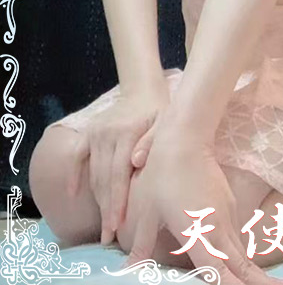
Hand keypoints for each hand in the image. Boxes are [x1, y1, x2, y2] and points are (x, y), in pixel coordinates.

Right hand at [67, 82, 169, 245]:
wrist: (142, 89)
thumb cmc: (159, 110)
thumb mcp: (165, 121)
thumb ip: (152, 141)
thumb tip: (136, 162)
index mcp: (126, 133)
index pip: (119, 175)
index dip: (117, 202)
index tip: (117, 226)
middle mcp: (106, 133)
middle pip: (105, 178)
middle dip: (107, 209)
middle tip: (109, 236)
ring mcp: (95, 133)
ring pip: (93, 172)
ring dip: (97, 200)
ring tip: (102, 224)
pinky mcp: (88, 132)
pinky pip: (77, 156)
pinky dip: (74, 175)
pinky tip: (73, 194)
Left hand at [122, 120, 282, 284]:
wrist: (185, 136)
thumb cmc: (162, 173)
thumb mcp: (146, 211)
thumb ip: (141, 244)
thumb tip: (129, 268)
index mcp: (198, 234)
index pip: (219, 272)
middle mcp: (218, 227)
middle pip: (243, 266)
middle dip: (260, 282)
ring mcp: (228, 214)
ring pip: (241, 252)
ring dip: (247, 270)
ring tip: (260, 283)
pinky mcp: (230, 203)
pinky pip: (236, 236)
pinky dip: (239, 254)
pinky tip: (235, 261)